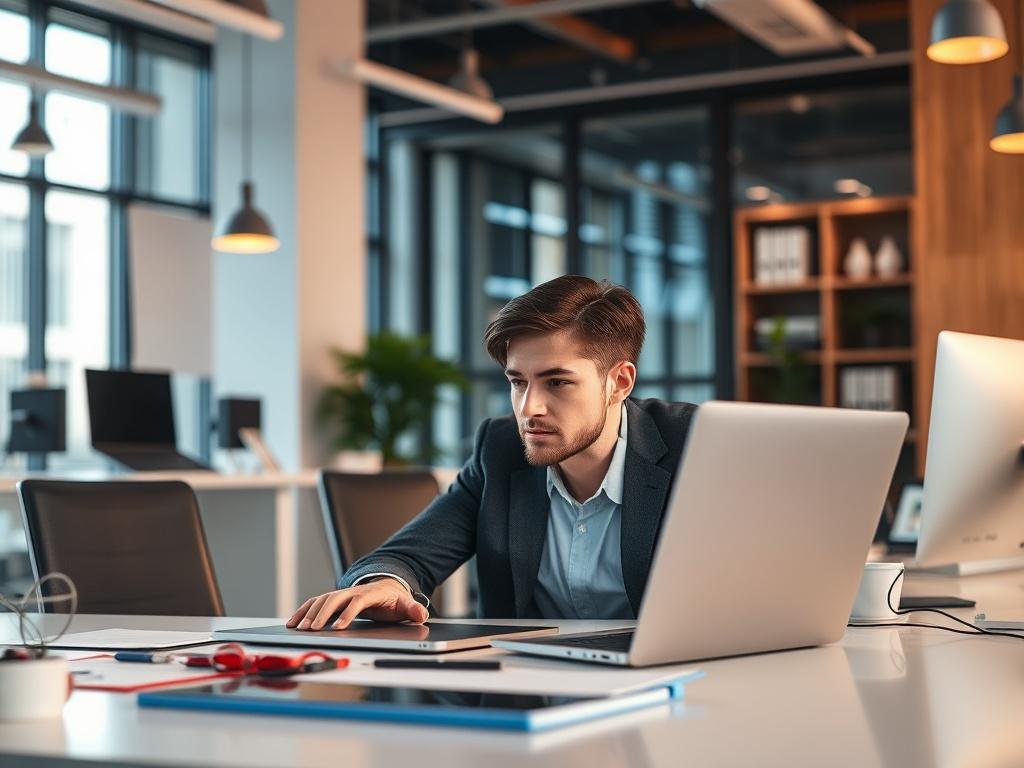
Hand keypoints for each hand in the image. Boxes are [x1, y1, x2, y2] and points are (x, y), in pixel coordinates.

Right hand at [286, 578, 428, 630]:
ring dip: (309, 613)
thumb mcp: (406, 604)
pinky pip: (315, 603)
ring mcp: (341, 593)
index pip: (357, 602)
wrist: (386, 587)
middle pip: (334, 600)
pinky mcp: (333, 599)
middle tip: (312, 630)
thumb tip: (421, 614)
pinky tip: (293, 622)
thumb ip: (413, 609)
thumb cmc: (394, 599)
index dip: (347, 614)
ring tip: (299, 628)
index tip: (338, 628)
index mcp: (371, 593)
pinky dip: (303, 611)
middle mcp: (353, 591)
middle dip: (322, 615)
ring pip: (322, 600)